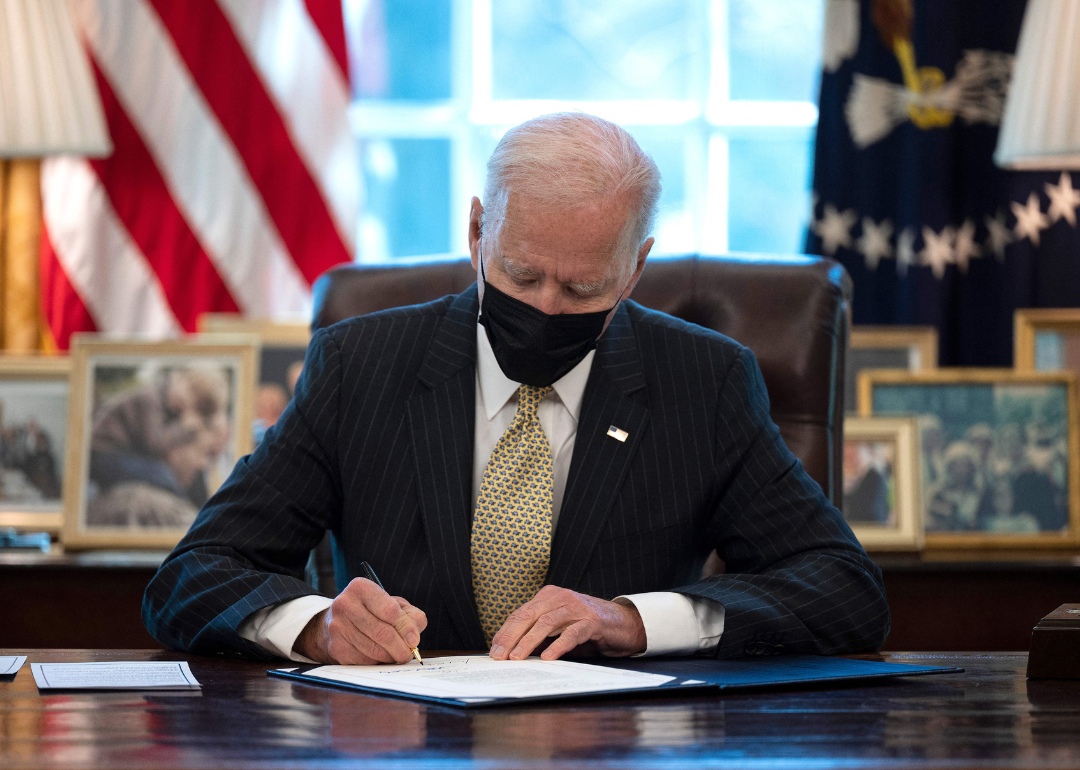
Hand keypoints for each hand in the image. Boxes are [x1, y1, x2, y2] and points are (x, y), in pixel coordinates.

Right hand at [294, 578, 426, 663]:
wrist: (338, 621)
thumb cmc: (372, 610)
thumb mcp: (393, 603)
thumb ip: (410, 615)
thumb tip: (413, 636)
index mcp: (361, 588)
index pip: (389, 610)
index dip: (405, 627)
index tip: (414, 640)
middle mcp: (345, 605)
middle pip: (382, 632)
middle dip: (400, 647)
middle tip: (408, 654)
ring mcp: (338, 627)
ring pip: (373, 650)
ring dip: (390, 656)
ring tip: (396, 655)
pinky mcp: (336, 647)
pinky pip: (364, 661)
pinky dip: (377, 662)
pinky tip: (379, 656)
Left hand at [489, 585, 645, 661]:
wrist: (622, 623)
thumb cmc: (586, 627)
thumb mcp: (559, 627)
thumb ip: (539, 634)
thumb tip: (512, 651)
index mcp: (549, 596)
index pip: (520, 613)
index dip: (505, 631)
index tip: (494, 649)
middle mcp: (561, 597)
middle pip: (529, 615)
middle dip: (511, 637)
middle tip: (499, 655)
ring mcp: (576, 608)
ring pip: (546, 623)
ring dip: (529, 641)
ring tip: (517, 658)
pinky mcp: (592, 621)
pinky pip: (572, 633)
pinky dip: (558, 645)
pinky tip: (548, 657)